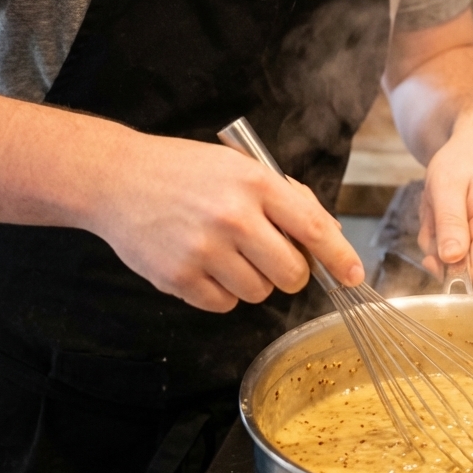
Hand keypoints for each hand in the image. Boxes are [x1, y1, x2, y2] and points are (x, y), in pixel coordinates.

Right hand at [92, 131, 362, 311]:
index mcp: (255, 183)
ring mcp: (205, 250)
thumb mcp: (240, 167)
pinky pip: (223, 305)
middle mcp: (233, 217)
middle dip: (289, 272)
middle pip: (292, 274)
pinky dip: (220, 292)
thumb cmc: (184, 171)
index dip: (341, 258)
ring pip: (258, 293)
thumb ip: (286, 198)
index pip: (314, 228)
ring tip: (227, 253)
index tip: (354, 275)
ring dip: (252, 281)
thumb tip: (328, 234)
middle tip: (271, 256)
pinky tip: (203, 264)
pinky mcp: (179, 277)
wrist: (117, 180)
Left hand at [417, 102, 472, 287]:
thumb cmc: (462, 160)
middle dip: (441, 248)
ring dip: (440, 240)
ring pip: (461, 263)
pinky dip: (447, 237)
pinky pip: (464, 254)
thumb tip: (452, 261)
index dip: (450, 270)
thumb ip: (450, 224)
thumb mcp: (445, 186)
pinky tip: (450, 213)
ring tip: (442, 208)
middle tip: (435, 214)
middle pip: (466, 271)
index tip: (433, 247)